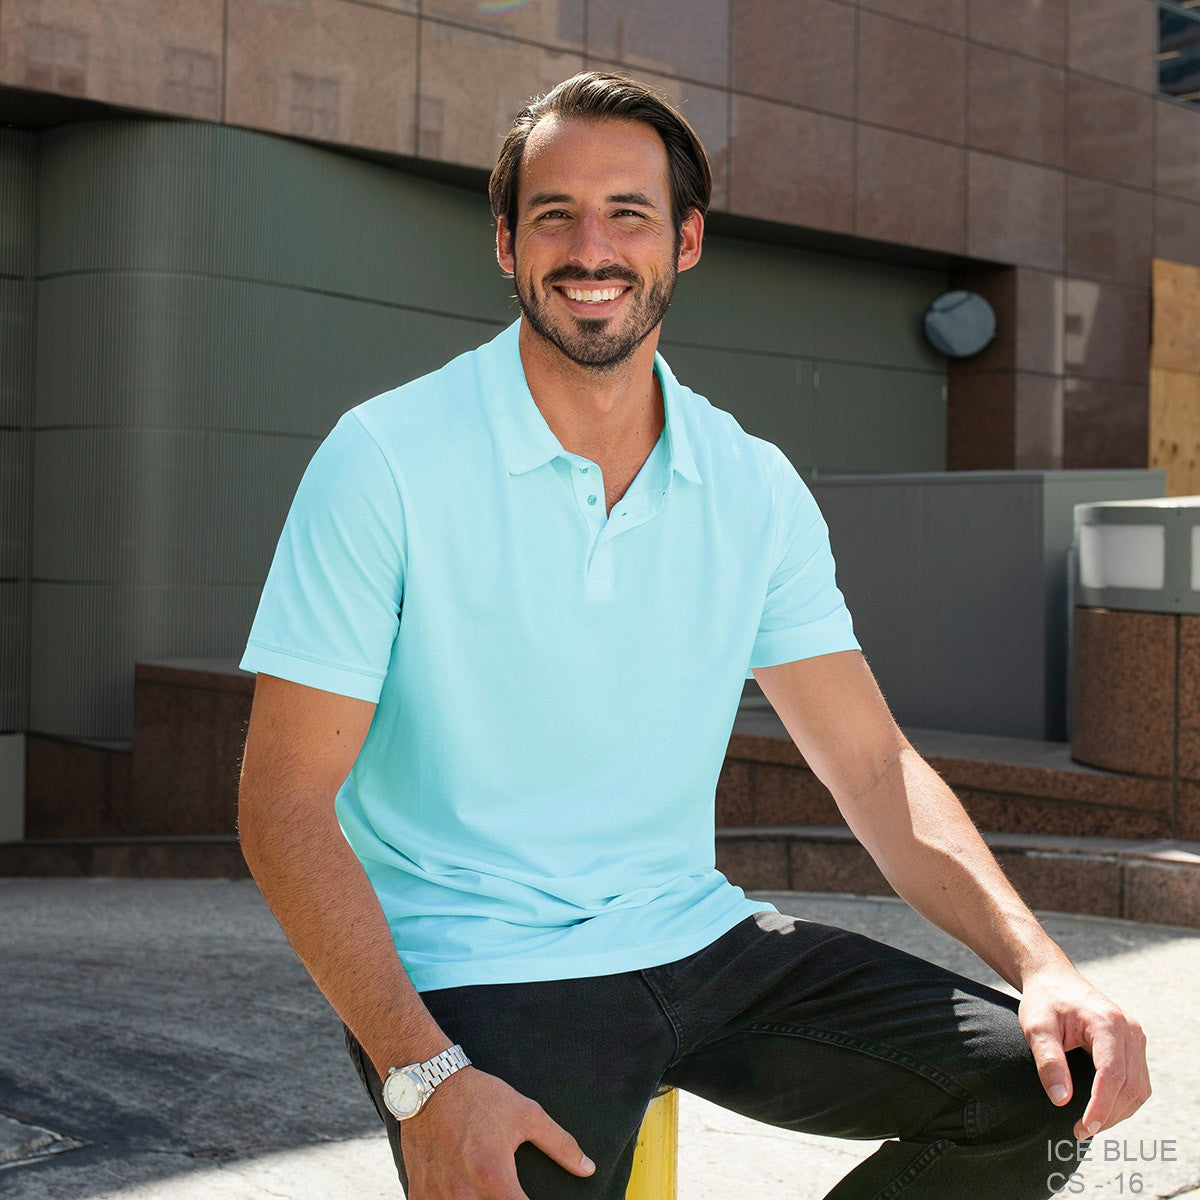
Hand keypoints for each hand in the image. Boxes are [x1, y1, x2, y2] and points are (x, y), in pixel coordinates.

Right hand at [400, 1066, 595, 1198]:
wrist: (430, 1083)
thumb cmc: (481, 1097)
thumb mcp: (526, 1114)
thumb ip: (559, 1144)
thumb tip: (587, 1168)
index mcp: (492, 1175)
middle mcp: (463, 1192)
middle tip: (510, 1192)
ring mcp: (438, 1196)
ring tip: (490, 1191)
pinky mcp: (419, 1194)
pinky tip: (463, 1192)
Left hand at [1018, 967, 1149, 1139]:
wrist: (1053, 979)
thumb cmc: (1043, 1001)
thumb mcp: (1036, 1027)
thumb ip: (1048, 1061)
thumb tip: (1061, 1100)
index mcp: (1107, 1022)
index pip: (1112, 1073)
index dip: (1101, 1105)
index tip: (1084, 1127)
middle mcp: (1129, 1030)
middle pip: (1131, 1085)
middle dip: (1108, 1114)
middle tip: (1080, 1131)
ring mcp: (1135, 1037)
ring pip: (1139, 1087)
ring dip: (1118, 1112)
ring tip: (1089, 1124)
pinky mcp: (1134, 1045)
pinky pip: (1138, 1081)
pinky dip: (1123, 1100)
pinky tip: (1102, 1109)